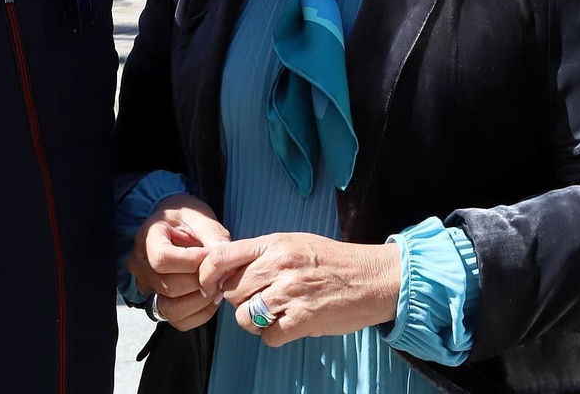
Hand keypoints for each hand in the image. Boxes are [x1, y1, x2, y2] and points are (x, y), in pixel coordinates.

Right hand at [129, 194, 231, 331]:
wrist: (174, 225)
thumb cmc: (186, 218)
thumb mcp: (200, 216)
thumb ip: (212, 235)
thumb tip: (225, 256)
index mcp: (147, 237)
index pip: (162, 259)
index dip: (192, 262)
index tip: (213, 255)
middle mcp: (139, 264)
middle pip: (167, 286)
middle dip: (200, 282)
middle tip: (222, 273)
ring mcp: (145, 286)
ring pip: (170, 308)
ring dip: (199, 301)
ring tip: (217, 287)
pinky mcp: (156, 302)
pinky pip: (176, 320)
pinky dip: (198, 314)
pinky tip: (211, 299)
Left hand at [197, 232, 401, 347]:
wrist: (373, 278)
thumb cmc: (333, 261)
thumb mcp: (295, 243)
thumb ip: (262, 254)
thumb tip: (225, 271)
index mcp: (274, 244)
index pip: (221, 258)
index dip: (207, 276)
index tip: (210, 287)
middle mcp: (279, 266)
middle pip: (232, 291)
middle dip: (240, 300)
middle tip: (260, 300)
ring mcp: (290, 293)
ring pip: (245, 317)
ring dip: (255, 321)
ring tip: (274, 315)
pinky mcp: (303, 320)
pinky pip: (268, 336)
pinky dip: (274, 336)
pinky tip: (289, 325)